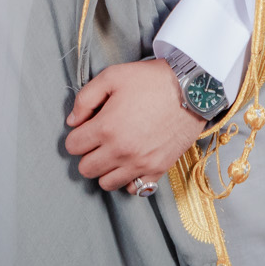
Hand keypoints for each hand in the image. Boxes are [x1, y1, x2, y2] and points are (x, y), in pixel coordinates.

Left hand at [63, 58, 206, 192]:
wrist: (192, 90)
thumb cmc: (151, 80)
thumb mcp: (112, 76)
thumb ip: (85, 99)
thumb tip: (72, 121)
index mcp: (106, 128)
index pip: (72, 146)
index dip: (76, 134)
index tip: (87, 127)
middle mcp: (121, 151)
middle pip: (86, 169)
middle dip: (87, 154)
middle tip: (99, 139)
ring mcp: (140, 164)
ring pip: (106, 183)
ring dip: (105, 169)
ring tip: (114, 151)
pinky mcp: (158, 169)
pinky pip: (134, 189)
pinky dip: (129, 179)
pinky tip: (131, 162)